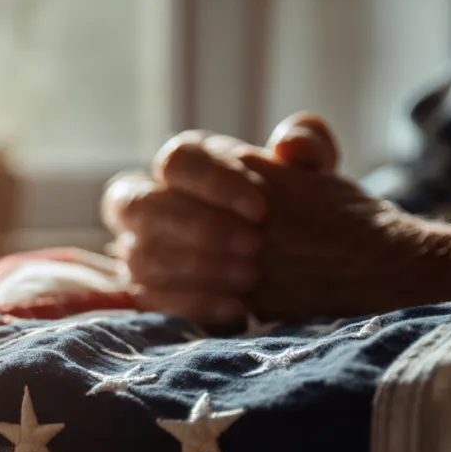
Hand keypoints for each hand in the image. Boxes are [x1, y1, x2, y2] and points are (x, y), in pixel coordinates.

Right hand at [102, 112, 340, 323]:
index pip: (177, 160)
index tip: (261, 209)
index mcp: (184, 164)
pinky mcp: (145, 292)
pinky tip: (239, 308)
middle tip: (254, 244)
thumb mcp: (312, 170)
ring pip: (141, 257)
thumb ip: (308, 143)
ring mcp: (138, 250)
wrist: (301, 258)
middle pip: (140, 206)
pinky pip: (150, 300)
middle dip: (198, 226)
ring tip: (250, 278)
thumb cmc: (293, 205)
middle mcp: (148, 203)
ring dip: (197, 268)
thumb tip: (288, 145)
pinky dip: (194, 304)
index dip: (213, 182)